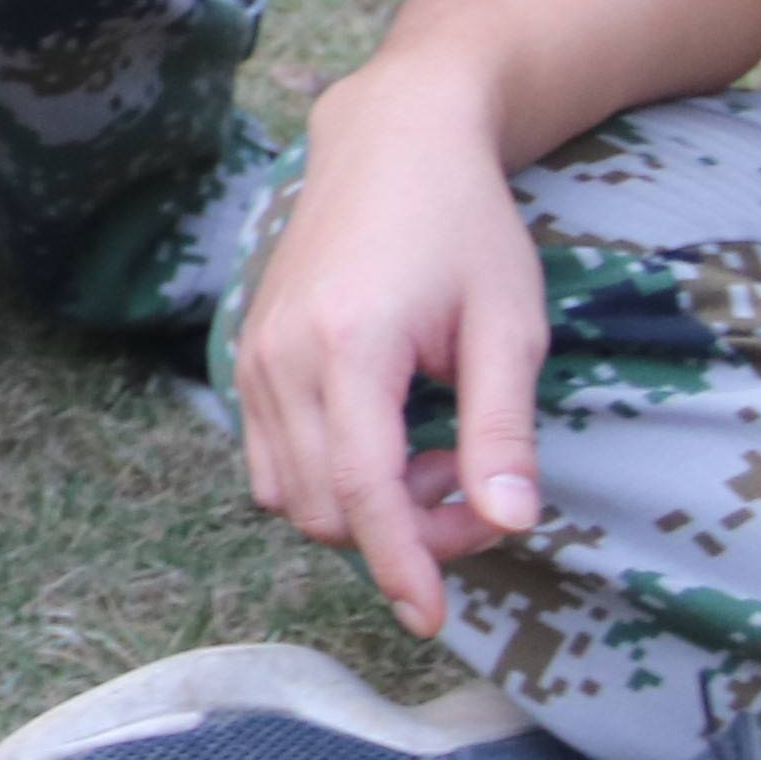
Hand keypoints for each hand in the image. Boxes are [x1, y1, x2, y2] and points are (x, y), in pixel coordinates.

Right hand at [231, 66, 556, 637]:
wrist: (391, 140)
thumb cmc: (464, 224)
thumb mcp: (509, 325)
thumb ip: (504, 430)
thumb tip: (512, 523)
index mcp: (349, 347)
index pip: (362, 495)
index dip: (400, 566)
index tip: (433, 619)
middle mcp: (281, 359)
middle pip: (320, 508)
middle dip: (399, 534)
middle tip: (477, 492)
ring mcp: (253, 357)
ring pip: (287, 491)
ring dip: (361, 508)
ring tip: (435, 455)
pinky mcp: (248, 355)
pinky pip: (272, 455)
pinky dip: (330, 475)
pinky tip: (390, 435)